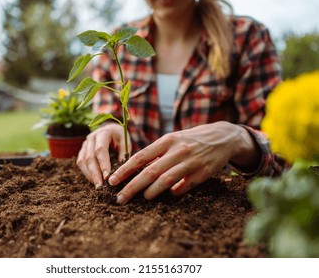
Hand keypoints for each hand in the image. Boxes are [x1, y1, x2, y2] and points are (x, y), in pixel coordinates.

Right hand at [77, 123, 131, 187]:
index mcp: (103, 133)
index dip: (103, 164)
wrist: (111, 129)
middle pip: (90, 157)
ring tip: (97, 186)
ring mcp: (85, 144)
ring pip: (82, 161)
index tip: (107, 177)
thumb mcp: (125, 141)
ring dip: (89, 174)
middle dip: (95, 173)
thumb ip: (124, 154)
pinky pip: (80, 162)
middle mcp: (91, 137)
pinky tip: (93, 180)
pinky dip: (86, 172)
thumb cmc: (120, 136)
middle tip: (100, 186)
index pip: (100, 150)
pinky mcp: (82, 150)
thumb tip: (121, 171)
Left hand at [108, 121, 259, 203]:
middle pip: (149, 172)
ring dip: (151, 192)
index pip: (140, 157)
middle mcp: (177, 150)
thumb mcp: (173, 139)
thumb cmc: (191, 139)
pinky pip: (183, 187)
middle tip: (119, 198)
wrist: (223, 137)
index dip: (124, 170)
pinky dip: (174, 192)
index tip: (112, 181)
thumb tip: (138, 171)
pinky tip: (170, 194)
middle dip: (132, 187)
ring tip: (143, 197)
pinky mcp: (202, 173)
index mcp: (166, 140)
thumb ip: (157, 153)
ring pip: (165, 181)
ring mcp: (190, 162)